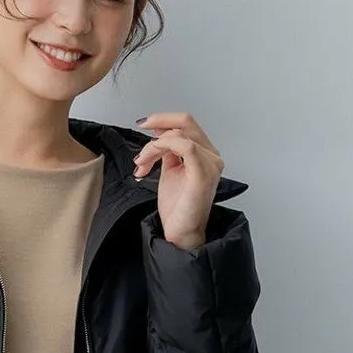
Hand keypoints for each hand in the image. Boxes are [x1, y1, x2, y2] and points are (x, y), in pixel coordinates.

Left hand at [132, 110, 223, 250]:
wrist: (180, 233)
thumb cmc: (178, 208)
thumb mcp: (171, 171)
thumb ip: (169, 151)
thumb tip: (159, 133)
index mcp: (206, 154)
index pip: (187, 124)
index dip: (163, 120)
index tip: (144, 124)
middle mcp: (212, 156)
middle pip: (185, 122)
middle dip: (157, 128)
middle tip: (141, 144)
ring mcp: (210, 164)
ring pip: (178, 135)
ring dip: (153, 147)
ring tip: (142, 164)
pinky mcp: (202, 173)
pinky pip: (184, 146)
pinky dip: (162, 147)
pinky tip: (150, 160)